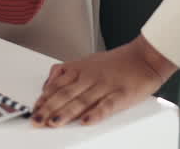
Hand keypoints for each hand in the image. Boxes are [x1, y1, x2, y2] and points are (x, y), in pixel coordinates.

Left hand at [31, 35, 175, 127]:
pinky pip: (106, 105)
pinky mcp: (121, 95)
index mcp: (81, 69)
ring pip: (82, 100)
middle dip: (48, 108)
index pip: (57, 84)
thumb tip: (50, 83)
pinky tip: (86, 121)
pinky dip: (96, 113)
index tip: (34, 109)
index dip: (44, 98)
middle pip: (65, 94)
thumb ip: (69, 72)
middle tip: (37, 120)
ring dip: (66, 112)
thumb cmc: (118, 61)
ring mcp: (105, 86)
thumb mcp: (88, 61)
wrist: (145, 57)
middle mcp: (90, 77)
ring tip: (54, 122)